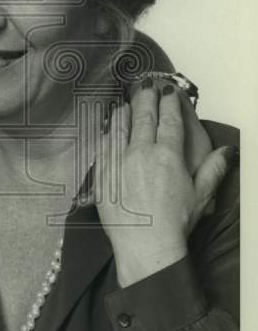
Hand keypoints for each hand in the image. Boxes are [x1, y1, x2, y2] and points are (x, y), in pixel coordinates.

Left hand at [94, 80, 235, 286]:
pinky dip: (106, 133)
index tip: (167, 91)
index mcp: (167, 155)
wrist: (146, 244)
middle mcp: (141, 152)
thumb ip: (214, 168)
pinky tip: (109, 129)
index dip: (168, 103)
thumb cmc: (174, 222)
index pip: (169, 120)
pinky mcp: (102, 173)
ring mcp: (118, 161)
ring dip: (124, 111)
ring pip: (119, 126)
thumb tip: (228, 151)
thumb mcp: (201, 194)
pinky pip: (102, 145)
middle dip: (145, 97)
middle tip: (147, 86)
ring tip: (126, 103)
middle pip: (143, 116)